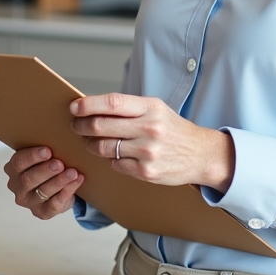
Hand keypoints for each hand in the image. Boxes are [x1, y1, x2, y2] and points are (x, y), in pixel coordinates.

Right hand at [3, 146, 83, 219]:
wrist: (57, 187)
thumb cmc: (48, 165)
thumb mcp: (42, 156)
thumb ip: (45, 150)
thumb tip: (59, 139)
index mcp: (13, 169)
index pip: (18, 162)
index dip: (32, 156)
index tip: (48, 151)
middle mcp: (18, 187)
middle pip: (28, 179)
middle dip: (45, 171)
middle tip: (60, 163)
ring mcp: (29, 202)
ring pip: (42, 192)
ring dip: (59, 181)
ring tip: (73, 172)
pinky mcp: (42, 213)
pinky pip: (54, 204)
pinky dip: (67, 192)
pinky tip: (77, 182)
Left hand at [70, 93, 234, 192]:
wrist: (200, 154)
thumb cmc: (173, 129)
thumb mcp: (156, 109)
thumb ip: (129, 108)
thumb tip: (93, 107)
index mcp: (151, 108)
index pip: (112, 103)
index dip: (89, 105)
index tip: (74, 107)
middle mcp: (149, 128)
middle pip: (101, 126)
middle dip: (82, 126)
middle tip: (76, 126)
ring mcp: (147, 152)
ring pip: (104, 147)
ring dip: (92, 145)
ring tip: (91, 142)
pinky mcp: (146, 171)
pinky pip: (115, 164)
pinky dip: (111, 159)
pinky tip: (116, 155)